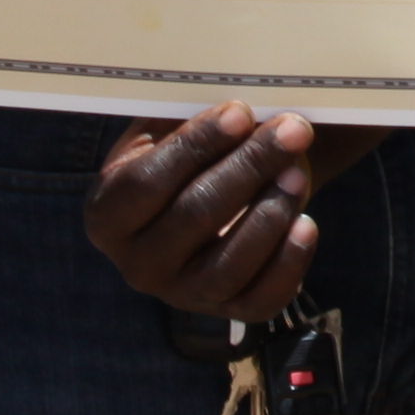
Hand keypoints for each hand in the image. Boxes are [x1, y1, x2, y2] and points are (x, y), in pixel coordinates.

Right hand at [85, 105, 386, 318]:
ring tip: (299, 169)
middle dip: (247, 168)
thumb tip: (239, 102)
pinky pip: (260, 299)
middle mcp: (137, 264)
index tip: (240, 110)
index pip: (147, 183)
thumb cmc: (188, 153)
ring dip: (270, 213)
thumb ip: (189, 116)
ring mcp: (182, 295)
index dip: (195, 146)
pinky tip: (307, 224)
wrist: (212, 196)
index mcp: (108, 214)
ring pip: (227, 264)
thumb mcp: (169, 128)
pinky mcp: (228, 313)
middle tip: (292, 128)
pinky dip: (287, 264)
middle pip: (192, 218)